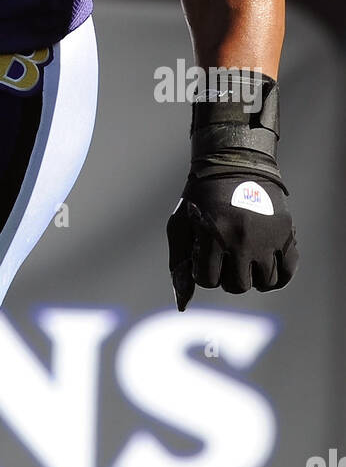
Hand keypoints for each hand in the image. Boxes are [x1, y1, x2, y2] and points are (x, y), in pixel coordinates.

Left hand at [167, 172, 297, 310]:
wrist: (234, 162)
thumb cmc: (201, 196)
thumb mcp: (181, 223)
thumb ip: (179, 263)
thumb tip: (183, 304)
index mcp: (213, 235)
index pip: (209, 281)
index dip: (204, 272)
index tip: (205, 257)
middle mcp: (242, 239)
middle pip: (238, 286)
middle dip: (228, 277)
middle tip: (226, 259)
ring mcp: (267, 237)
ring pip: (264, 282)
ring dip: (253, 276)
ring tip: (245, 258)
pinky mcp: (286, 232)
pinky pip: (288, 271)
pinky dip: (278, 275)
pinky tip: (265, 265)